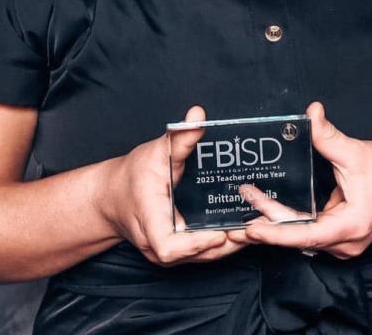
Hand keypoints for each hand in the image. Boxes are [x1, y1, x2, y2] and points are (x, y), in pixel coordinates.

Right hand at [97, 104, 249, 265]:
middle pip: (195, 256)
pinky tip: (243, 229)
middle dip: (226, 244)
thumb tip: (197, 114)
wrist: (113, 197)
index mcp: (150, 220)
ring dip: (229, 246)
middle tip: (256, 226)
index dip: (195, 244)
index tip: (218, 233)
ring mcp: (166, 252)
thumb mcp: (154, 152)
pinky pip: (201, 253)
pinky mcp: (177, 251)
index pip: (168, 246)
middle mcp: (157, 244)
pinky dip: (222, 244)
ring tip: (257, 229)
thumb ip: (179, 137)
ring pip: (202, 257)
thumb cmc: (133, 176)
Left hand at [225, 101, 371, 258]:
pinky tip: (268, 217)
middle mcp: (345, 242)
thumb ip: (328, 135)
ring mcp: (343, 244)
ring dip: (276, 227)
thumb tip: (311, 112)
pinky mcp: (340, 238)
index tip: (252, 229)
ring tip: (244, 217)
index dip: (277, 232)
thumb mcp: (356, 152)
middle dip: (267, 229)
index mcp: (350, 225)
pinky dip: (289, 225)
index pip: (306, 234)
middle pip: (299, 238)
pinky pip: (310, 234)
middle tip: (235, 224)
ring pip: (303, 238)